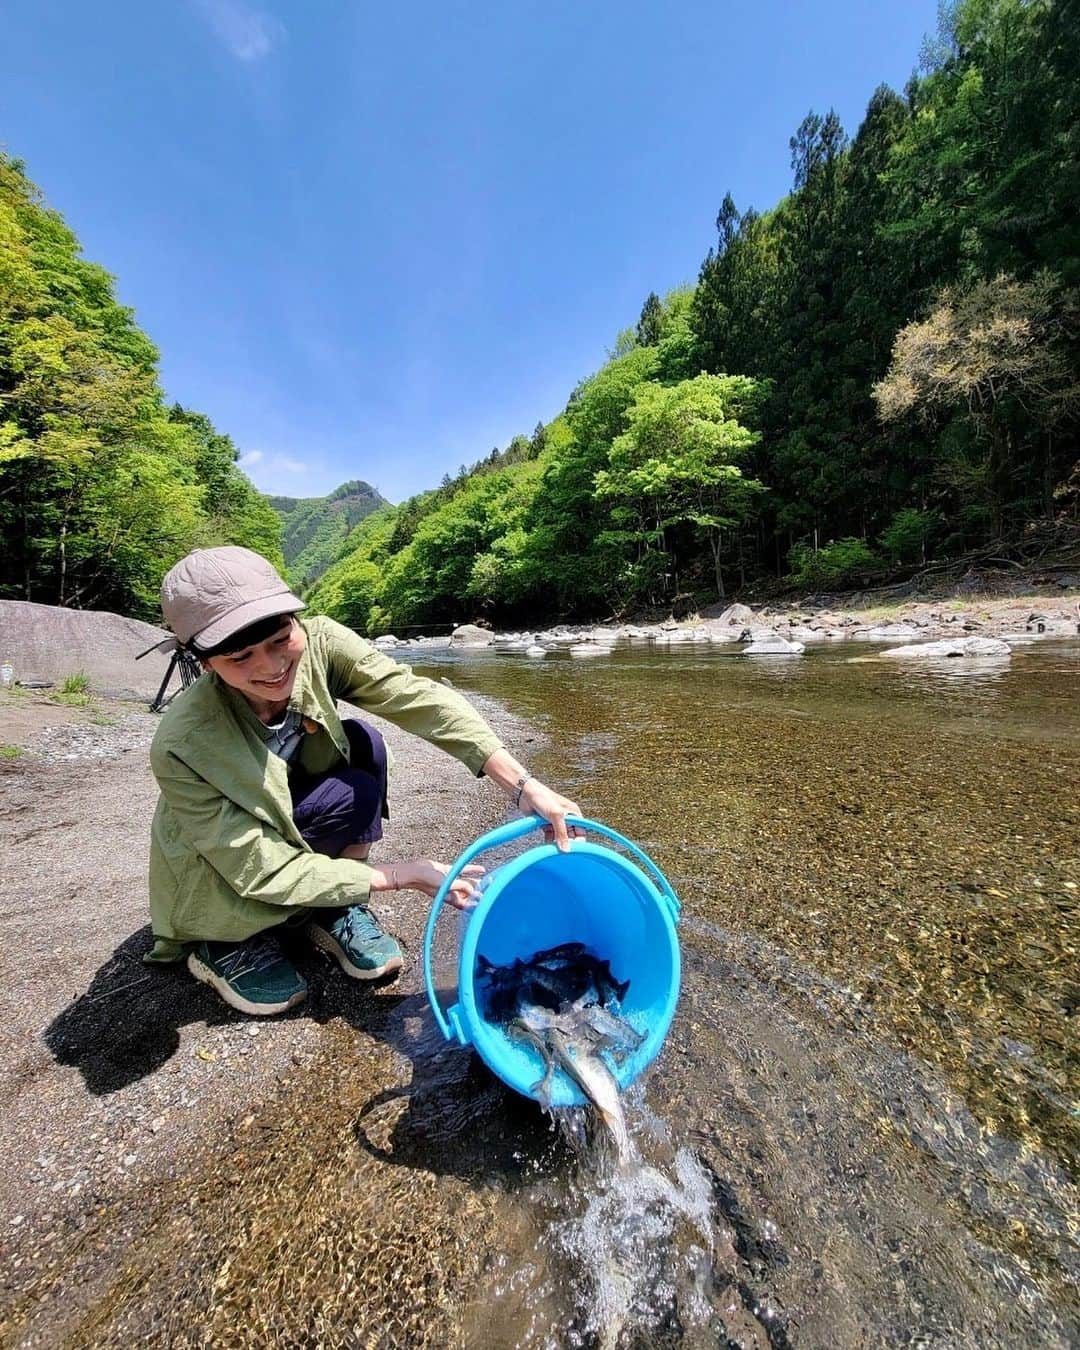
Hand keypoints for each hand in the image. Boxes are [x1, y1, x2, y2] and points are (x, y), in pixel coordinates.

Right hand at [371, 859, 485, 910]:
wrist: (415, 871)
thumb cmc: (427, 881)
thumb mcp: (446, 885)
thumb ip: (461, 886)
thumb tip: (475, 890)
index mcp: (452, 898)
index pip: (468, 905)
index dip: (477, 904)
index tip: (489, 903)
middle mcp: (453, 891)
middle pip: (470, 894)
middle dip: (481, 893)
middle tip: (494, 891)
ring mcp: (451, 881)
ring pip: (469, 882)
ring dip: (479, 882)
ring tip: (491, 881)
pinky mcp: (449, 871)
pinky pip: (464, 871)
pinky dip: (473, 870)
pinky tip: (482, 869)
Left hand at [519, 778, 583, 852]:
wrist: (525, 793)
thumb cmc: (543, 798)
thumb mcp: (556, 815)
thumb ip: (562, 833)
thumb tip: (566, 849)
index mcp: (574, 813)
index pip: (581, 832)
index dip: (579, 842)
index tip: (573, 851)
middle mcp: (566, 818)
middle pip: (571, 836)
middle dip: (567, 844)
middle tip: (562, 853)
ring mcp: (556, 822)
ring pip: (560, 838)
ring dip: (556, 844)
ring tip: (553, 850)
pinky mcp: (546, 825)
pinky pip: (550, 837)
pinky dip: (548, 842)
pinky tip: (546, 846)